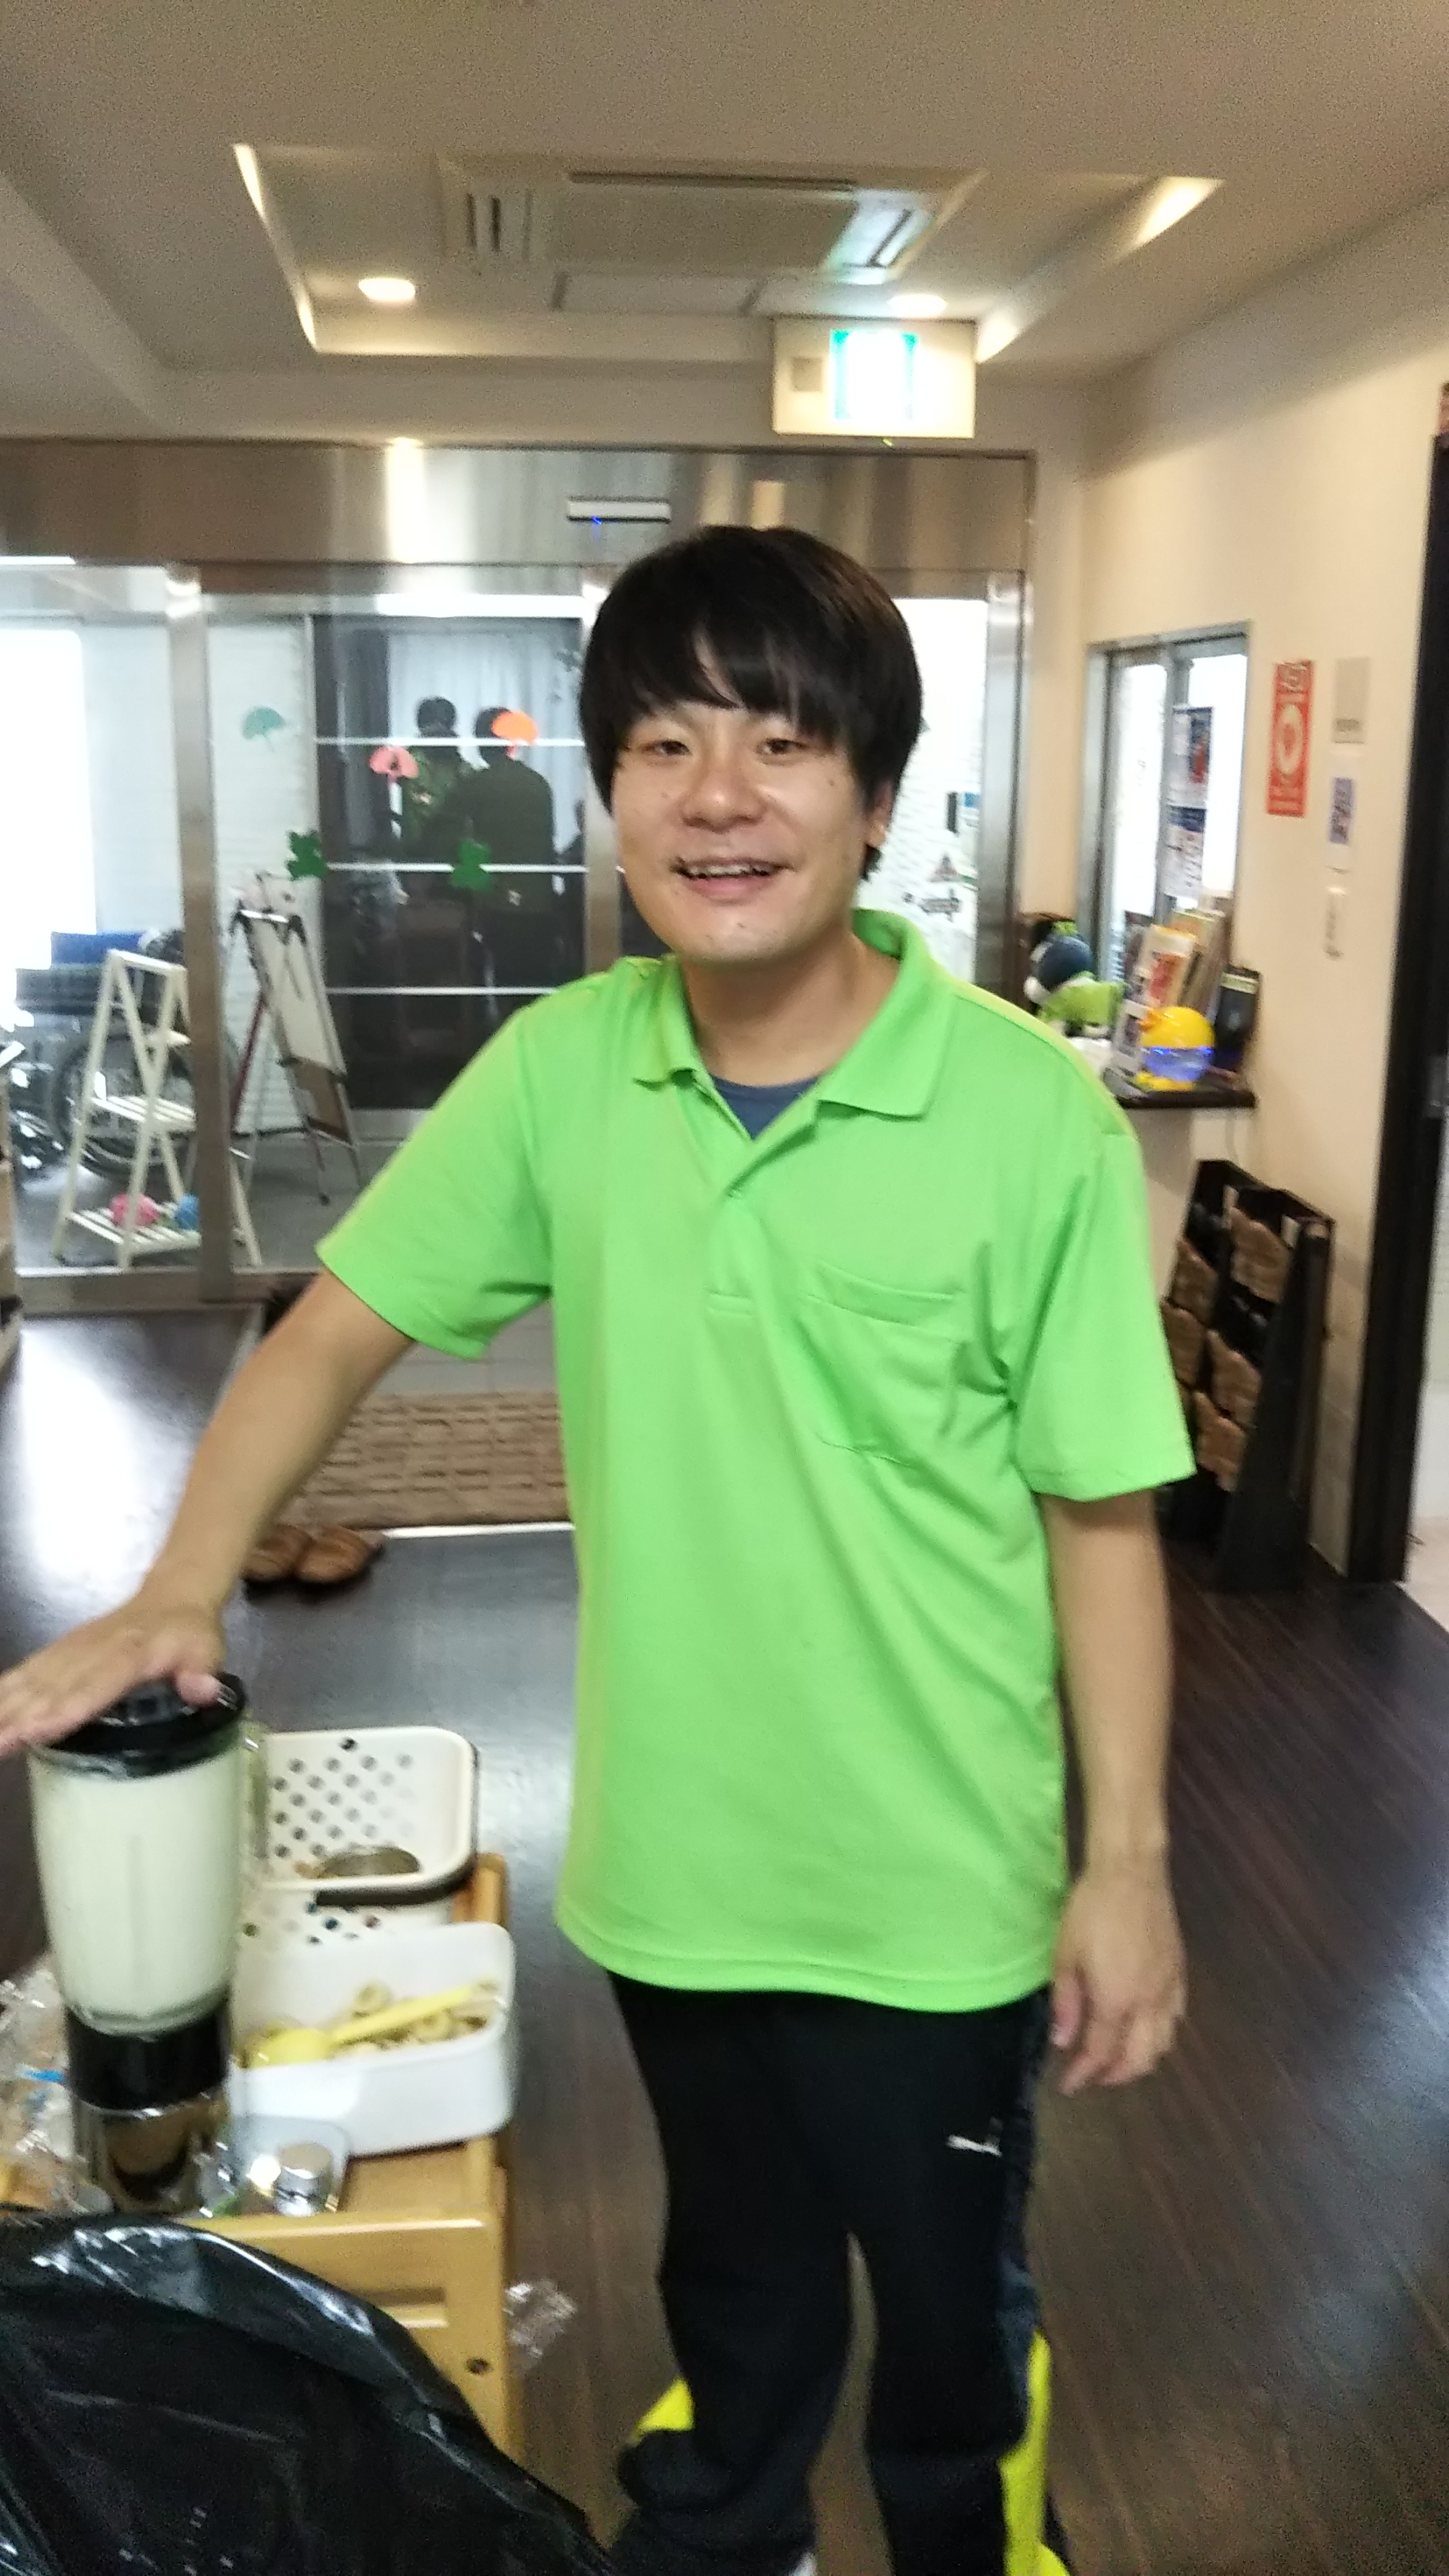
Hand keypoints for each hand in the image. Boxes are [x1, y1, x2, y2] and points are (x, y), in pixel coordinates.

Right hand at [0, 1591, 224, 1758]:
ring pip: (32, 1682)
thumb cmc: (189, 1632)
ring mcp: (71, 1650)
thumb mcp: (207, 1648)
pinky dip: (5, 1691)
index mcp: (129, 1654)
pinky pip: (27, 1672)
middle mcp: (92, 1651)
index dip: (64, 1709)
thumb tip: (204, 1691)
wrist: (171, 1595)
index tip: (34, 1730)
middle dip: (19, 1717)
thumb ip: (202, 1670)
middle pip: (51, 1688)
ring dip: (5, 1707)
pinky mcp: (60, 1652)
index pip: (93, 1685)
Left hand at [1051, 1857, 1185, 2094]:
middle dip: (1114, 2076)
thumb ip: (1066, 2002)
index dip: (1083, 2074)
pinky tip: (1144, 2029)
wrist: (1131, 1872)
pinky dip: (1160, 2036)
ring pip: (1163, 2044)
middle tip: (1091, 2075)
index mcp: (1117, 2000)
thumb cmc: (1091, 1909)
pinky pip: (1176, 2019)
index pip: (1101, 2053)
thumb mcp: (1065, 1953)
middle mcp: (1149, 2003)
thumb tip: (1064, 2042)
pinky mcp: (1180, 1974)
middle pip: (1138, 2059)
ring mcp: (1169, 1989)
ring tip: (1116, 2058)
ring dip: (1140, 2060)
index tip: (1069, 2085)